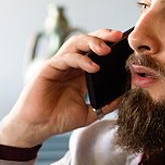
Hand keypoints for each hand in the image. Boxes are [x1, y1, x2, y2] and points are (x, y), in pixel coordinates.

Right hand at [0, 29, 125, 147]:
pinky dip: (81, 59)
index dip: (110, 45)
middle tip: (119, 37)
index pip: (97, 52)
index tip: (127, 45)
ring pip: (76, 44)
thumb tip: (125, 96)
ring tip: (106, 49)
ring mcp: (59, 65)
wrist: (37, 127)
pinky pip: (67, 58)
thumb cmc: (58, 119)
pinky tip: (94, 67)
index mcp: (80, 73)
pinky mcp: (49, 68)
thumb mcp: (89, 113)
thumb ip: (106, 105)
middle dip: (103, 36)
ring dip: (93, 42)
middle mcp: (70, 65)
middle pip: (88, 42)